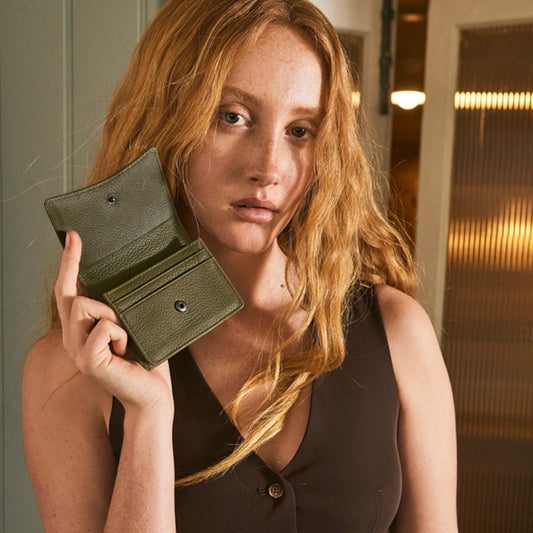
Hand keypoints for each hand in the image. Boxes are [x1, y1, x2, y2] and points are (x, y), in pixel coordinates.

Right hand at [54, 230, 172, 413]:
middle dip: (91, 287)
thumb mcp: (131, 323)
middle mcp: (72, 339)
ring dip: (114, 317)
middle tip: (104, 287)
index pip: (66, 292)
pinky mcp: (87, 360)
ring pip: (85, 306)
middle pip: (72, 295)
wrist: (154, 393)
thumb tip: (120, 275)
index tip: (73, 236)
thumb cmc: (146, 357)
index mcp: (81, 330)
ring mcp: (76, 351)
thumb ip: (117, 306)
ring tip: (127, 339)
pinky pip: (104, 326)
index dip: (69, 263)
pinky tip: (127, 350)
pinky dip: (121, 333)